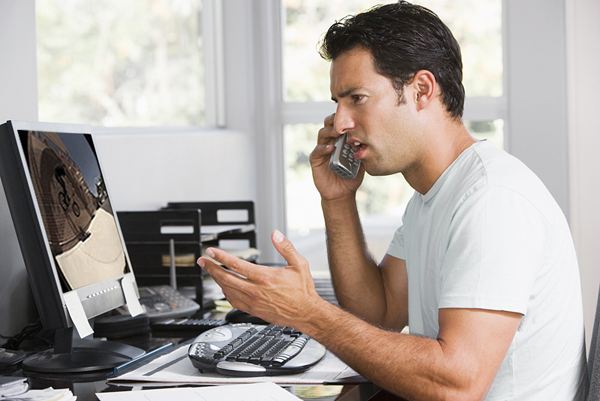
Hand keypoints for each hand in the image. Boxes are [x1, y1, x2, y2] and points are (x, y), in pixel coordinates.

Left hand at [197, 230, 321, 327]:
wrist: (306, 313)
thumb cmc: (303, 290)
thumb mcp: (299, 264)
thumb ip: (286, 247)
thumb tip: (276, 234)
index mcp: (266, 277)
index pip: (236, 265)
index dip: (221, 257)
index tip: (211, 252)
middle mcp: (257, 290)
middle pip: (226, 278)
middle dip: (211, 268)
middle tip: (203, 261)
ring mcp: (254, 302)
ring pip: (228, 290)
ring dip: (217, 280)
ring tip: (211, 272)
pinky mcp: (254, 311)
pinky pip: (233, 302)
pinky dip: (226, 293)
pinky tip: (224, 287)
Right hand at [310, 113, 364, 200]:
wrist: (343, 193)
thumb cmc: (352, 175)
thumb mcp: (361, 161)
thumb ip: (362, 149)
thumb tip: (371, 137)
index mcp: (341, 139)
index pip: (340, 123)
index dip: (344, 117)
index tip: (353, 114)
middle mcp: (330, 141)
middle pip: (329, 124)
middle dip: (335, 120)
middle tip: (343, 120)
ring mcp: (322, 150)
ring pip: (322, 134)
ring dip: (329, 131)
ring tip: (337, 132)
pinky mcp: (316, 160)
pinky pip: (317, 151)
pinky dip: (323, 148)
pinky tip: (330, 148)